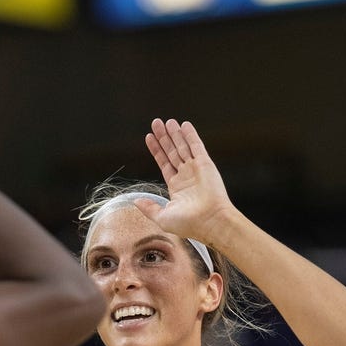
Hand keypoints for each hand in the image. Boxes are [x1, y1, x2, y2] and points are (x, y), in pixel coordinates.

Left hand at [140, 119, 233, 245]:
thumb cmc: (189, 224)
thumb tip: (136, 201)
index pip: (164, 163)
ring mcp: (196, 169)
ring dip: (175, 133)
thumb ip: (149, 208)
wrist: (210, 221)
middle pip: (172, 152)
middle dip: (164, 138)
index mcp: (177, 188)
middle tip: (156, 123)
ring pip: (183, 146)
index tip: (149, 138)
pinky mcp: (205, 164)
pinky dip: (190, 135)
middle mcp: (186, 176)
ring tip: (166, 121)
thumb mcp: (162, 217)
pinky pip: (196, 145)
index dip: (157, 151)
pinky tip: (183, 125)